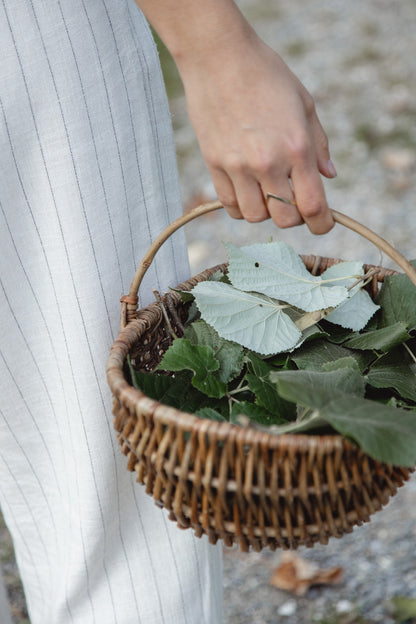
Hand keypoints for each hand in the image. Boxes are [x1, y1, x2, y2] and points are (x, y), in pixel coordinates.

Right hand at [178, 35, 335, 233]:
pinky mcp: (214, 164)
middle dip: (293, 217)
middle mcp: (267, 162)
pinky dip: (240, 205)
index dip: (322, 224)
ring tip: (266, 191)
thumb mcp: (304, 103)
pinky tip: (245, 189)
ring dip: (265, 211)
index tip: (323, 224)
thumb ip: (319, 145)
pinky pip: (229, 204)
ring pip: (254, 216)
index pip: (313, 207)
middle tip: (293, 202)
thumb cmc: (267, 75)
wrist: (219, 57)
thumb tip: (329, 176)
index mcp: (296, 148)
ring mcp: (237, 166)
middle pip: (284, 220)